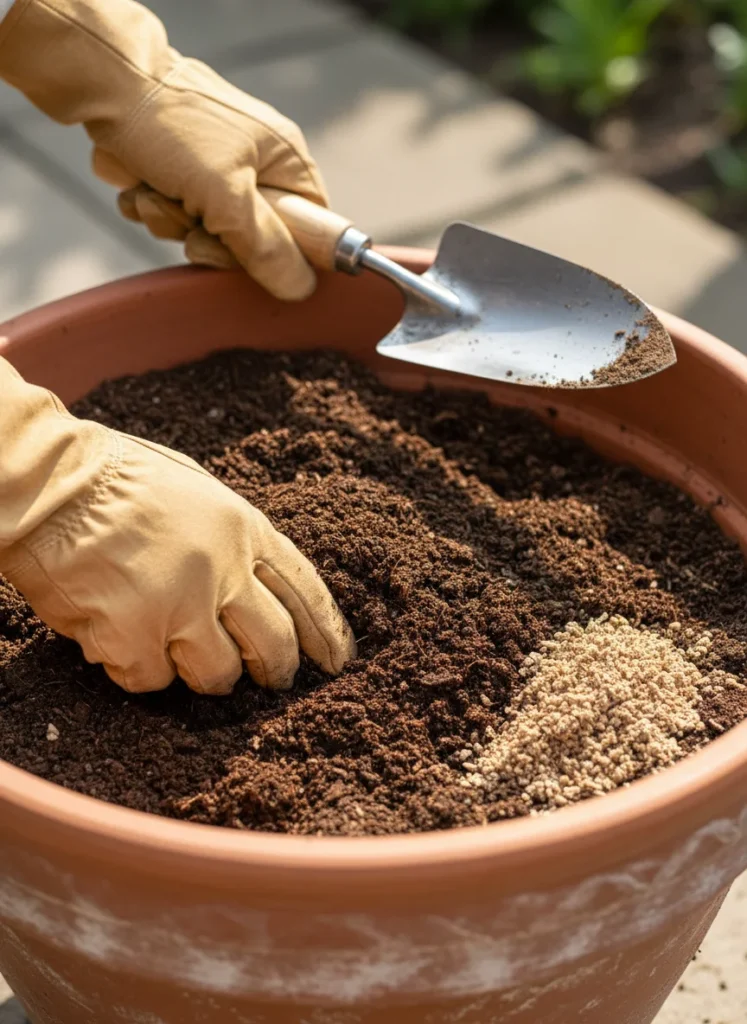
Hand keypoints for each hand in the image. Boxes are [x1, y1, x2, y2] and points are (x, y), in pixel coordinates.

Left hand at [0, 0, 325, 299]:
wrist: (102, 80)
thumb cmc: (171, 128)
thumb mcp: (226, 196)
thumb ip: (266, 246)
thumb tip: (302, 288)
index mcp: (285, 159)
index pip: (309, 227)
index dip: (279, 251)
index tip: (243, 253)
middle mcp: (256, 160)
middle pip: (249, 237)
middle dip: (208, 235)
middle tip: (189, 218)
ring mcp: (214, 162)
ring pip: (203, 228)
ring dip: (171, 219)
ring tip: (153, 189)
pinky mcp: (176, 164)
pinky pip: (171, 211)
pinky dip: (150, 204)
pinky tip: (136, 182)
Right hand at [0, 360, 355, 694]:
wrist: (47, 483)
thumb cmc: (115, 478)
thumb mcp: (196, 488)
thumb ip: (230, 534)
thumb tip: (253, 577)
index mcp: (244, 528)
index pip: (305, 590)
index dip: (327, 632)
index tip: (337, 660)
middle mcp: (224, 570)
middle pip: (275, 645)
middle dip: (277, 671)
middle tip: (269, 679)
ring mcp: (181, 607)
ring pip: (218, 675)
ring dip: (201, 671)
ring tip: (171, 646)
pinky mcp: (135, 639)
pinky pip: (152, 679)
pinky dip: (136, 666)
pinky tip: (116, 634)